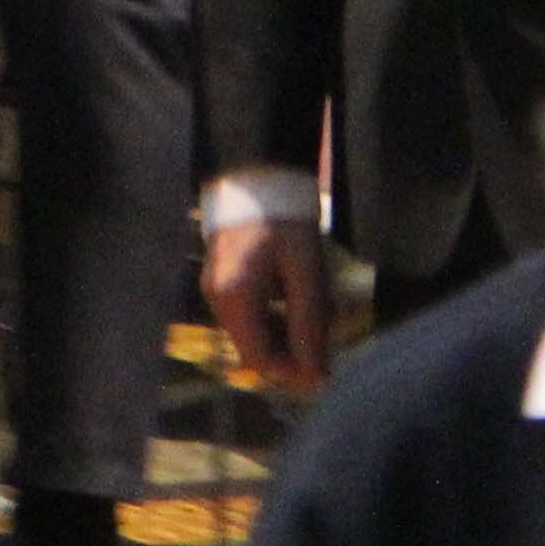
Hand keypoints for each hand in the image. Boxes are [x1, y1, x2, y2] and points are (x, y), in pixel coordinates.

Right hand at [206, 215, 335, 391]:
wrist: (256, 170)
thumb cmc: (284, 217)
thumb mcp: (304, 269)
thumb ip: (308, 322)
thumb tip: (317, 375)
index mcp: (234, 299)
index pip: (260, 360)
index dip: (292, 373)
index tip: (325, 372)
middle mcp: (217, 299)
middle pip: (255, 348)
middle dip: (292, 353)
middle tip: (327, 342)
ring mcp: (216, 288)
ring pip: (252, 331)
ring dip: (286, 334)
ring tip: (319, 316)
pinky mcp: (223, 277)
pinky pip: (248, 312)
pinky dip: (275, 316)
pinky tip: (299, 298)